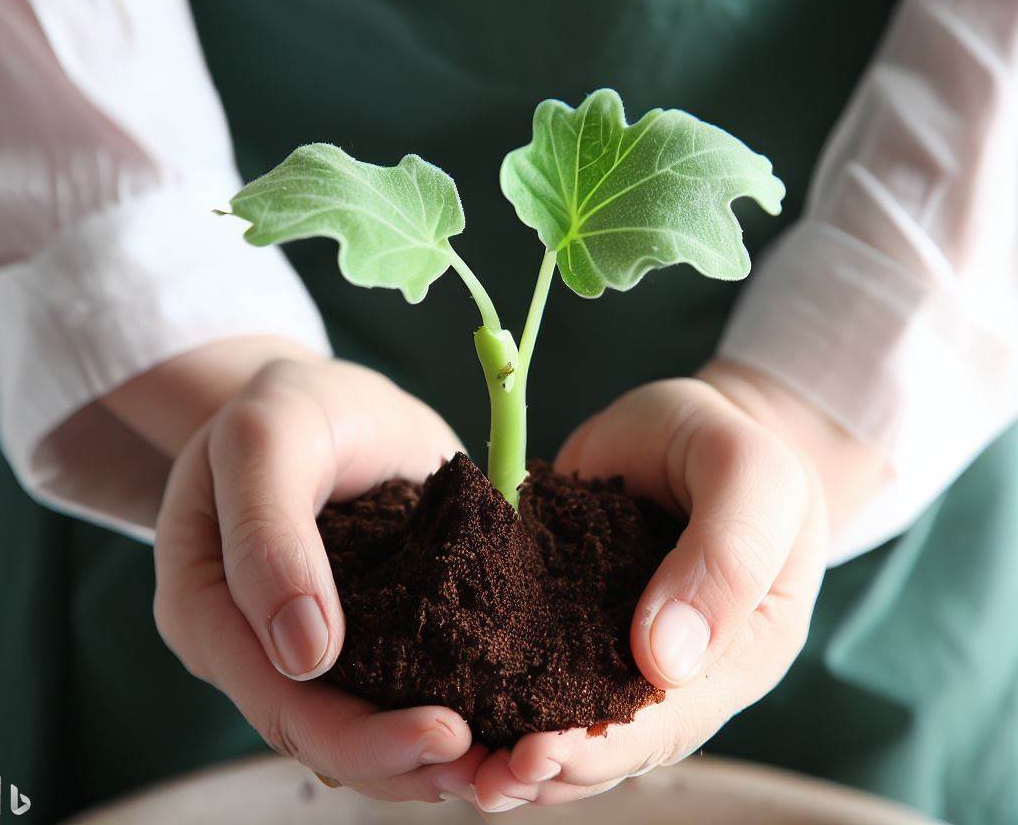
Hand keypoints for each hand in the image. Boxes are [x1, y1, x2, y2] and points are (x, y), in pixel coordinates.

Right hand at [152, 353, 486, 801]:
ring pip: (362, 729)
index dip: (359, 737)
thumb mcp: (266, 439)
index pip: (278, 702)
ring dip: (431, 760)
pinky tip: (500, 721)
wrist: (320, 400)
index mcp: (209, 611)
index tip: (446, 731)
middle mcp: (254, 645)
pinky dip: (446, 711)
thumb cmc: (285, 406)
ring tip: (507, 763)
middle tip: (491, 766)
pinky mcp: (367, 628)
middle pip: (324, 736)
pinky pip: (398, 690)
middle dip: (406, 762)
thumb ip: (267, 531)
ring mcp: (311, 642)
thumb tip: (303, 654)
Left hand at [472, 361, 878, 810]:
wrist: (693, 421)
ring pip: (568, 718)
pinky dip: (496, 688)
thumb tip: (665, 664)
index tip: (538, 752)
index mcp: (737, 653)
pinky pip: (535, 665)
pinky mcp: (568, 615)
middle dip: (543, 766)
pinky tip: (448, 697)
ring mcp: (618, 644)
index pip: (669, 724)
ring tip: (451, 762)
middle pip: (610, 742)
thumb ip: (727, 555)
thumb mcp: (750, 475)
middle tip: (473, 777)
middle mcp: (677, 669)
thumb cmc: (734, 440)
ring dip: (510, 746)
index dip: (603, 748)